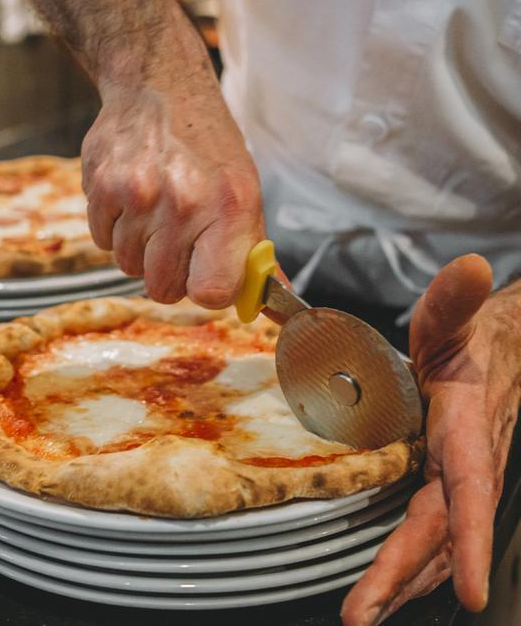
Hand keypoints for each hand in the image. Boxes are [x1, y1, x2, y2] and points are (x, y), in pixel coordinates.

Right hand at [81, 85, 263, 307]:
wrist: (160, 87)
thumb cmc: (208, 145)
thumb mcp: (245, 192)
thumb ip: (253, 254)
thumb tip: (275, 308)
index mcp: (229, 209)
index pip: (212, 292)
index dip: (207, 289)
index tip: (205, 274)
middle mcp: (183, 204)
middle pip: (163, 288)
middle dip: (169, 271)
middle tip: (177, 236)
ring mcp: (137, 196)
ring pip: (128, 267)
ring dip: (140, 248)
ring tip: (154, 208)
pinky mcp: (100, 187)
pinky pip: (102, 242)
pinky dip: (114, 228)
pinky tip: (130, 197)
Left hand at [341, 253, 520, 625]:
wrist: (498, 356)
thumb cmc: (469, 341)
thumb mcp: (451, 319)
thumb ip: (454, 301)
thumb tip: (471, 268)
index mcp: (468, 428)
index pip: (472, 488)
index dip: (472, 538)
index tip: (474, 592)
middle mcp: (466, 464)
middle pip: (441, 530)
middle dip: (403, 574)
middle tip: (361, 614)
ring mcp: (457, 481)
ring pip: (437, 543)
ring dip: (403, 579)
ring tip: (366, 611)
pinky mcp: (445, 487)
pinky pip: (432, 533)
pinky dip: (413, 564)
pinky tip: (390, 585)